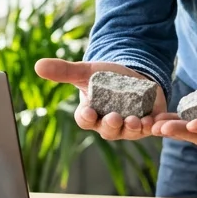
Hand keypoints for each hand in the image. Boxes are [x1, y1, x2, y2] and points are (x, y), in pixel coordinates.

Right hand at [34, 59, 166, 140]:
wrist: (132, 74)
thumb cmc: (105, 76)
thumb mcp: (86, 71)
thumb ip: (64, 71)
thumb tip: (38, 65)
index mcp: (91, 114)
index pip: (85, 119)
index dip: (86, 117)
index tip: (88, 111)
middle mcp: (110, 124)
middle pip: (109, 130)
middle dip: (112, 125)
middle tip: (115, 117)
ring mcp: (130, 126)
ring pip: (131, 132)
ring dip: (134, 128)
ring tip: (138, 121)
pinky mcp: (150, 122)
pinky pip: (154, 128)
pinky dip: (157, 126)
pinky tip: (158, 120)